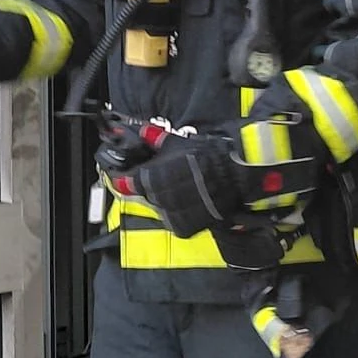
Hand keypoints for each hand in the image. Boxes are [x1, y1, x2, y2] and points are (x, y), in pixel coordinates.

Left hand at [129, 135, 244, 238]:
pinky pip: (174, 221)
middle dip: (149, 186)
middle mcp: (161, 199)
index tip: (121, 175)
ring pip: (160, 208)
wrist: (237, 175)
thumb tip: (139, 130)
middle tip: (161, 177)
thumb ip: (153, 137)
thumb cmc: (209, 156)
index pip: (127, 182)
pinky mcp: (186, 227)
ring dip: (164, 199)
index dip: (123, 178)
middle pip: (145, 194)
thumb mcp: (177, 142)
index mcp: (153, 178)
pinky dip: (177, 212)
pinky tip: (187, 201)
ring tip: (179, 188)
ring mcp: (173, 215)